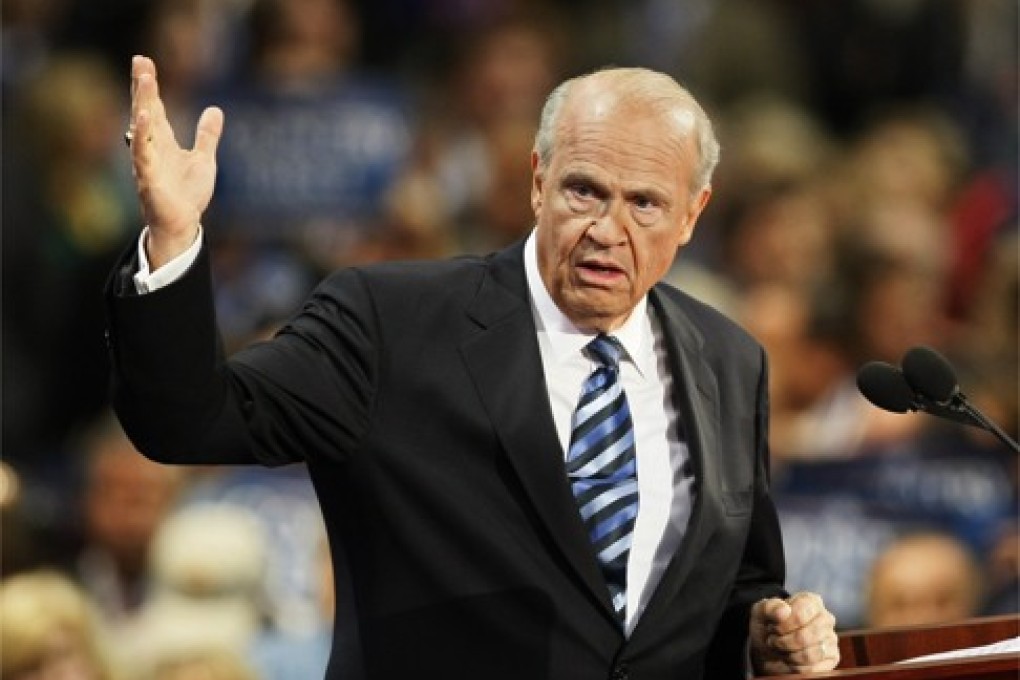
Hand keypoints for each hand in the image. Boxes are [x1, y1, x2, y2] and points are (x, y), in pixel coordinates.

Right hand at [128, 55, 222, 268]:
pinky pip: (142, 154)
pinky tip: (143, 118)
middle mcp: (151, 147)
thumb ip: (207, 136)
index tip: (144, 61)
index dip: (149, 85)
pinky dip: (141, 136)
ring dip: (143, 103)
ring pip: (141, 127)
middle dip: (143, 86)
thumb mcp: (203, 159)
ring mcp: (147, 161)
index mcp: (163, 141)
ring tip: (145, 79)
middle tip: (140, 61)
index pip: (155, 107)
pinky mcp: (148, 178)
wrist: (183, 225)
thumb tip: (215, 110)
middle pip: (145, 110)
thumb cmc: (188, 194)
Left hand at [749, 591, 838, 675]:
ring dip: (787, 655)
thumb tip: (784, 611)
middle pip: (803, 637)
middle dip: (782, 642)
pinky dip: (796, 667)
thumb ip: (770, 607)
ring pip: (808, 655)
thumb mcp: (761, 613)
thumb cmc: (768, 627)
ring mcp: (831, 639)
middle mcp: (826, 618)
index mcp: (811, 601)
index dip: (781, 625)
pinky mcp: (832, 658)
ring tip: (781, 648)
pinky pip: (813, 669)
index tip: (772, 627)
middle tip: (774, 640)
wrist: (768, 649)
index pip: (799, 615)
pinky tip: (791, 659)